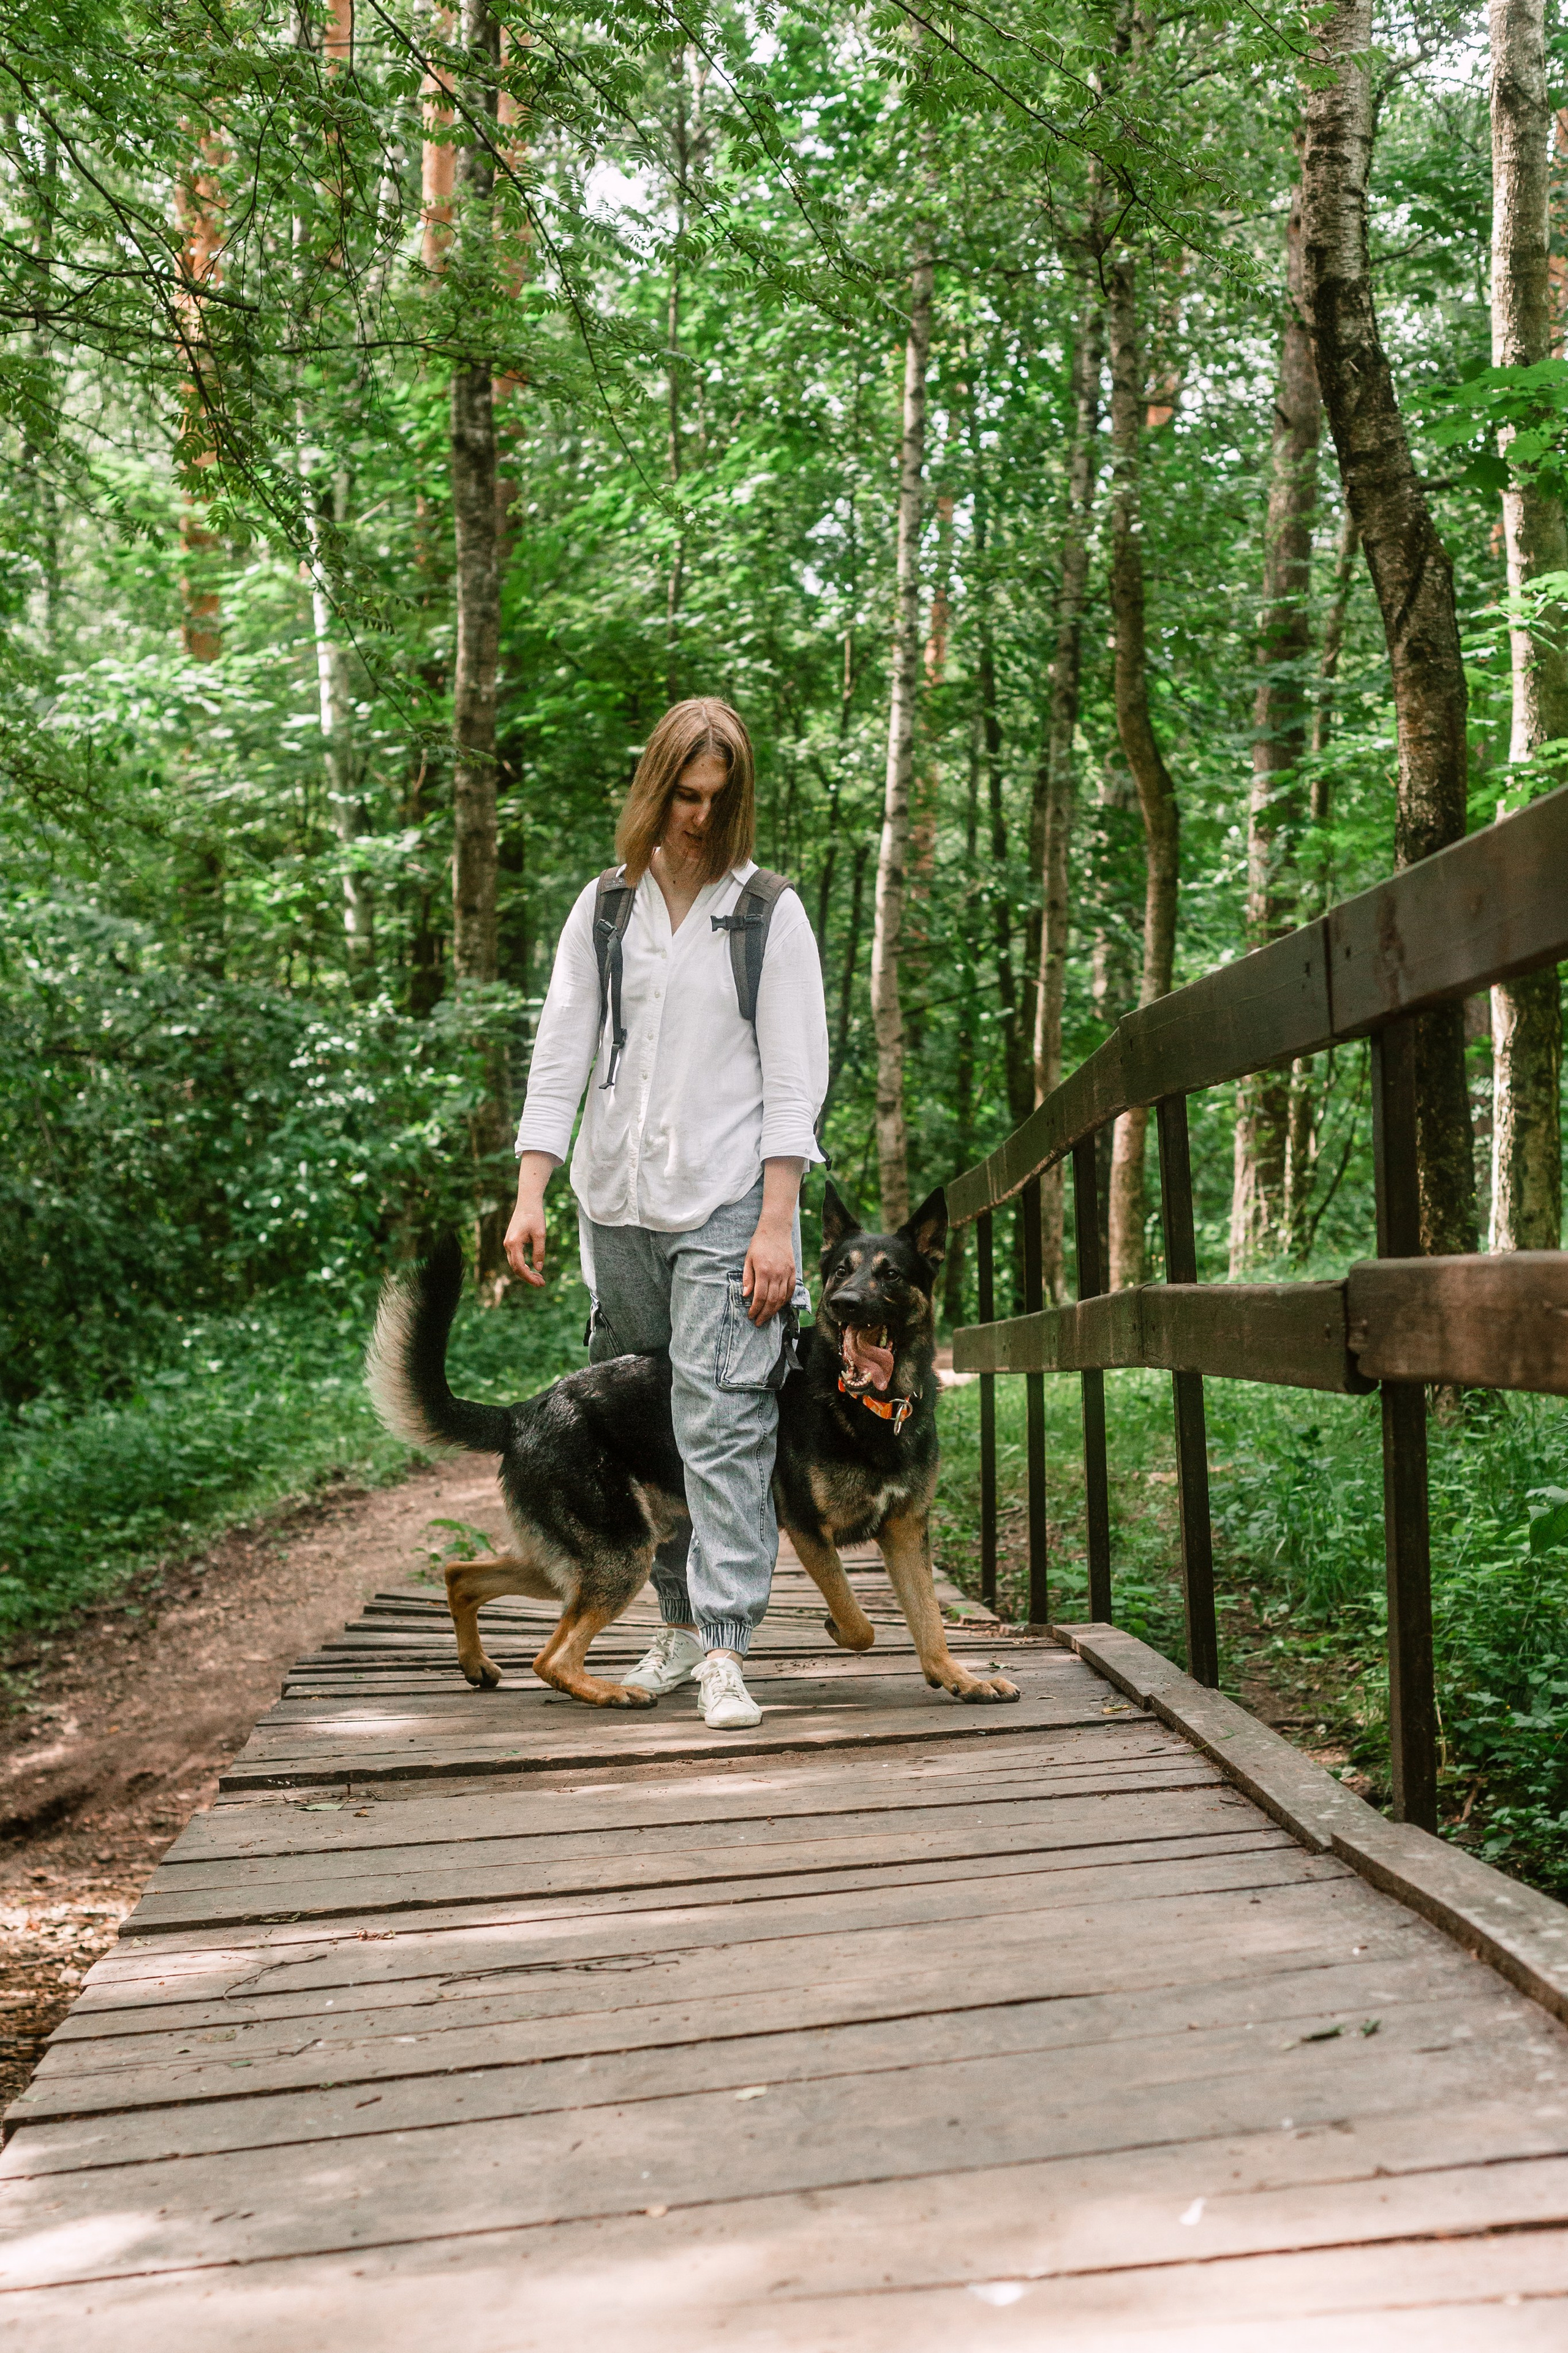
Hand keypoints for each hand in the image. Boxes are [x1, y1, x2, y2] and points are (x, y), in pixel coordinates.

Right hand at [504, 1153, 557, 1286]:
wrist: (527, 1202)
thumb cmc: (535, 1216)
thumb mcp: (540, 1235)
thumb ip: (539, 1252)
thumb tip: (538, 1268)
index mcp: (513, 1244)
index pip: (520, 1267)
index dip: (529, 1278)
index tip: (540, 1283)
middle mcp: (507, 1245)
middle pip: (516, 1268)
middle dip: (528, 1277)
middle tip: (542, 1283)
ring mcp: (508, 1243)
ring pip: (515, 1264)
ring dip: (526, 1272)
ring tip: (539, 1278)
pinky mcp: (511, 1241)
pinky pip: (515, 1258)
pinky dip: (524, 1265)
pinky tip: (533, 1268)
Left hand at [743, 1218, 796, 1326]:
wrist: (776, 1230)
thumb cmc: (759, 1244)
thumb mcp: (748, 1259)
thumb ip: (748, 1278)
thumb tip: (746, 1295)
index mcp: (763, 1271)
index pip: (760, 1297)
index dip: (755, 1309)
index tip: (751, 1315)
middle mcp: (777, 1274)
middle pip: (772, 1301)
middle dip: (764, 1314)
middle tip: (758, 1322)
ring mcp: (786, 1273)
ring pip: (782, 1298)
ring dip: (774, 1310)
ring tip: (767, 1316)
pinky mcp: (793, 1271)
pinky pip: (790, 1290)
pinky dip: (785, 1300)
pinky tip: (779, 1306)